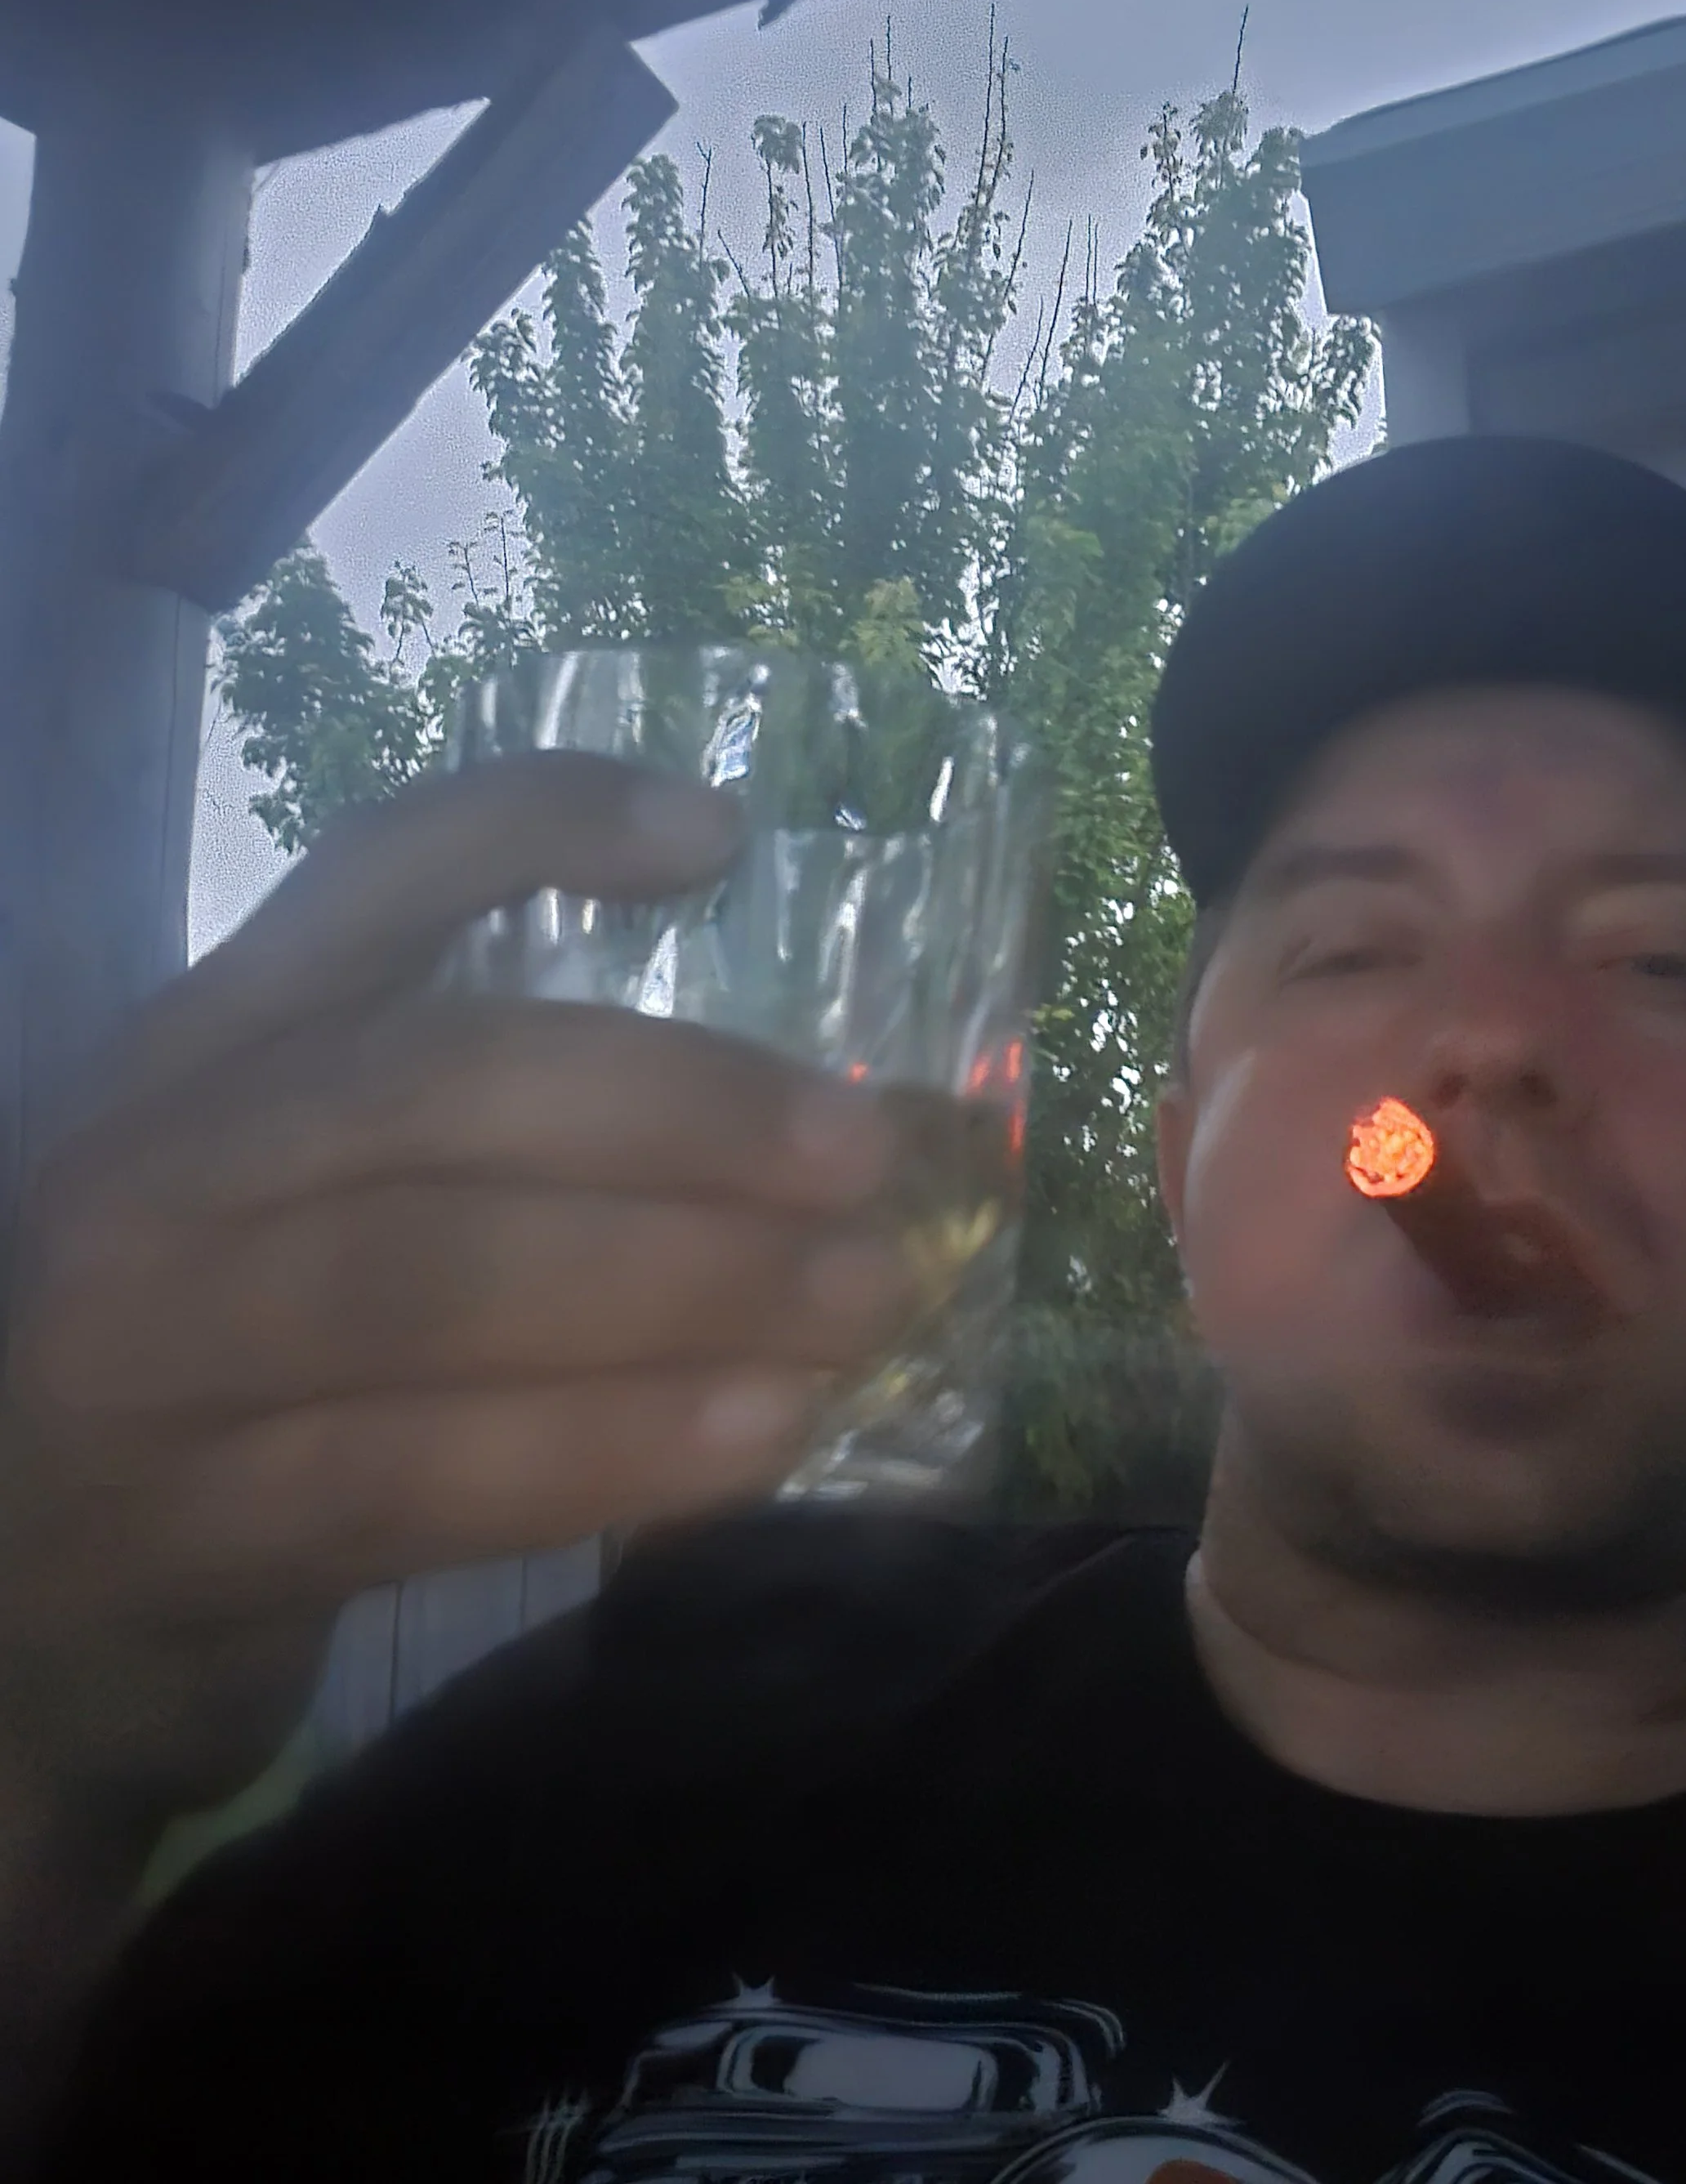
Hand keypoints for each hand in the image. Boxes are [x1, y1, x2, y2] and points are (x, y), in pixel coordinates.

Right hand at [0, 754, 910, 1845]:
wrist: (19, 1595)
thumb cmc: (219, 1363)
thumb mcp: (295, 1195)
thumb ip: (478, 1129)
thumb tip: (800, 1117)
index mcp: (202, 1048)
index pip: (366, 878)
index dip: (537, 827)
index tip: (722, 832)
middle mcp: (158, 1170)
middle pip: (433, 1089)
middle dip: (676, 1109)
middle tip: (866, 1151)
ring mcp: (152, 1354)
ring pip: (431, 1285)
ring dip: (675, 1286)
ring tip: (861, 1297)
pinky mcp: (189, 1532)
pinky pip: (423, 1476)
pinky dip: (608, 1451)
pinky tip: (762, 1437)